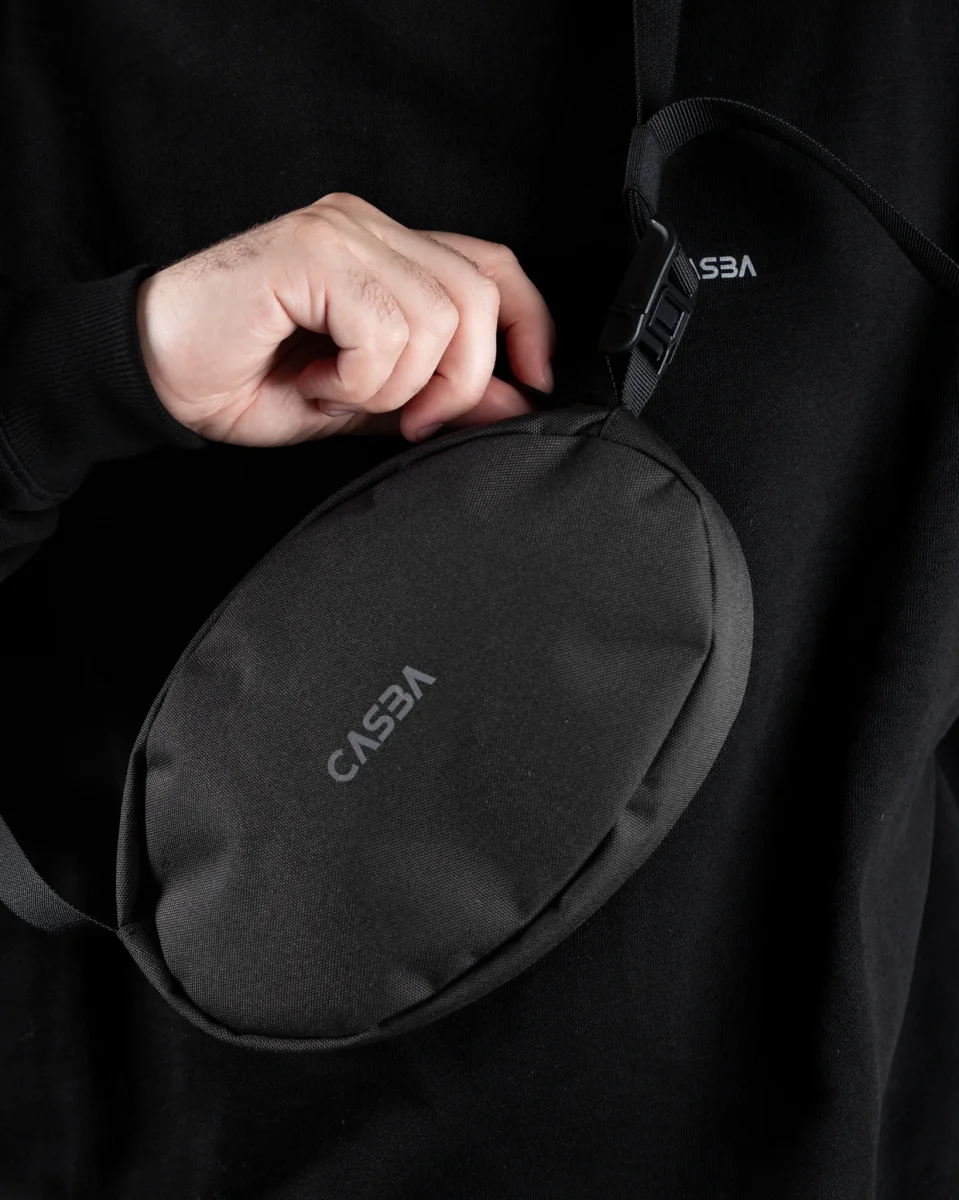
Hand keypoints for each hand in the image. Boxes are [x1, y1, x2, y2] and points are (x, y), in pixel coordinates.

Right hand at [135, 192, 555, 444]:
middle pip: (478, 294)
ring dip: (398, 384)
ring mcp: (340, 232)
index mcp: (387, 251)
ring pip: (440, 315)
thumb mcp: (364, 400)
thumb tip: (513, 400)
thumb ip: (436, 393)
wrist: (158, 376)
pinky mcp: (311, 251)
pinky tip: (319, 378)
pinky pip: (386, 326)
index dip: (529, 324)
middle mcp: (368, 227)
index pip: (492, 266)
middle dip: (460, 380)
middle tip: (410, 419)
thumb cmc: (249, 381)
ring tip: (340, 390)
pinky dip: (362, 377)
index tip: (533, 382)